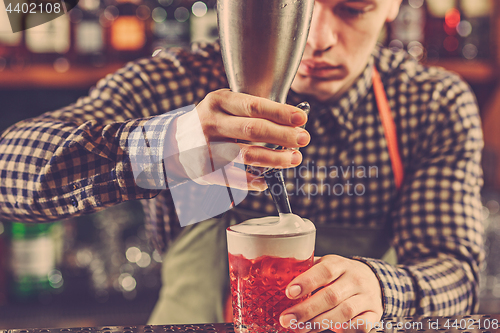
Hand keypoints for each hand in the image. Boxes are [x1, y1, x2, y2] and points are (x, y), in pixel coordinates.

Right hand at [183, 89, 309, 189]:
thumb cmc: (212, 121)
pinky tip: (268, 179)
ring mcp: (207, 148)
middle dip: (283, 135)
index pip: (253, 105)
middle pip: (253, 129)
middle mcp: (211, 123)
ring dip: (275, 159)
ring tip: (294, 158)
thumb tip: (293, 121)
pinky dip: (255, 180)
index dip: (280, 112)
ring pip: (247, 155)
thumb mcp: (225, 105)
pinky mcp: (206, 170)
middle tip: (304, 139)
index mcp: (218, 102)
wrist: (175, 143)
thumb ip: (253, 110)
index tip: (301, 118)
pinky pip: (236, 178)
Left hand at [279, 255, 382, 332]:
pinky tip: (329, 331)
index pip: (324, 270)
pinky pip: (361, 326)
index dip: (306, 282)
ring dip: (319, 323)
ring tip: (299, 329)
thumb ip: (308, 271)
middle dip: (306, 310)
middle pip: (331, 296)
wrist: (374, 280)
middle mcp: (355, 279)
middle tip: (286, 319)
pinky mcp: (374, 314)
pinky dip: (344, 330)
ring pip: (344, 313)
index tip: (289, 293)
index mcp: (340, 264)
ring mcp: (366, 297)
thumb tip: (276, 277)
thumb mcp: (327, 265)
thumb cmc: (340, 274)